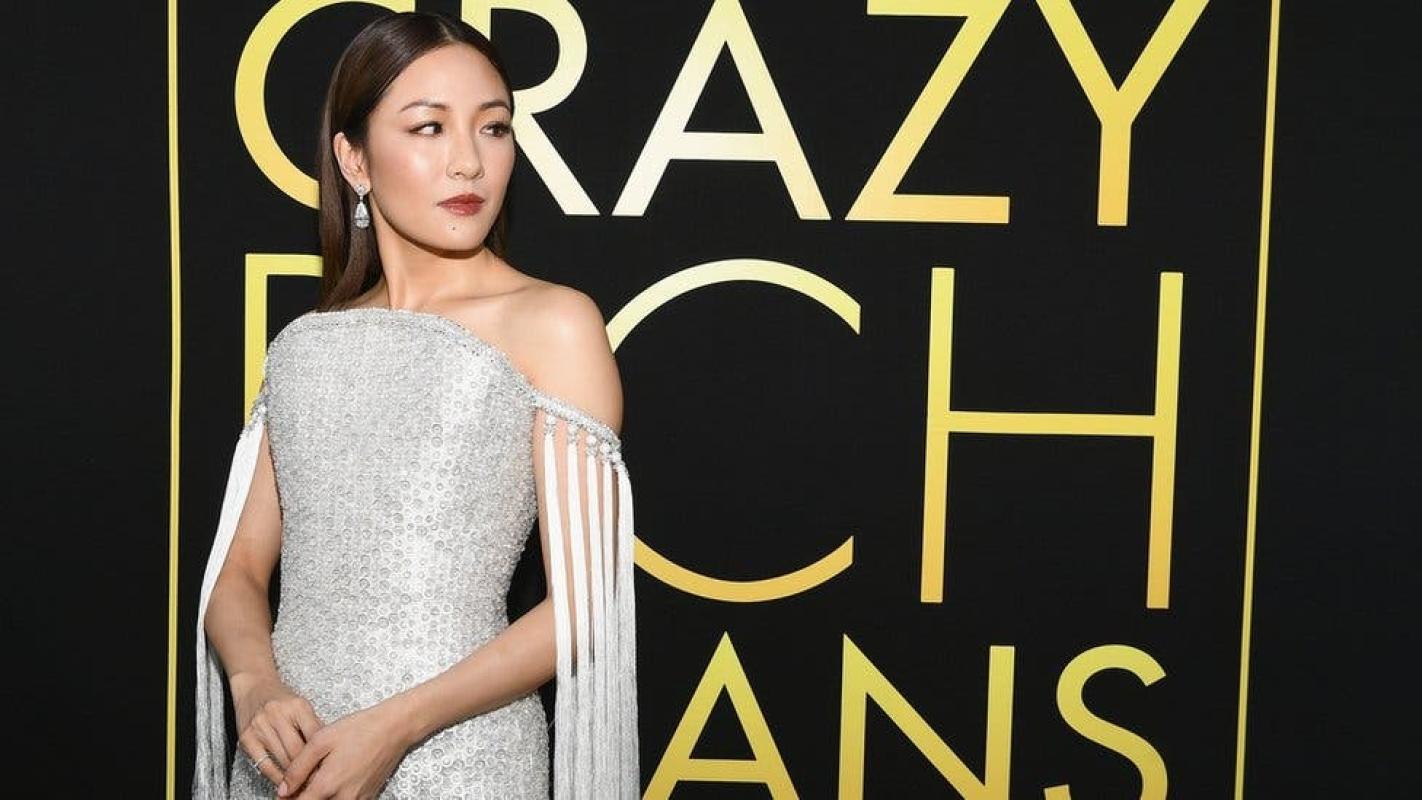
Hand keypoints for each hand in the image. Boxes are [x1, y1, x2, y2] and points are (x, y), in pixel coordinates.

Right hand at [230, 672, 322, 788]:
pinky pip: (264, 764)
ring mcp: (261, 726)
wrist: (254, 685)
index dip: (323, 757)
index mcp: (298, 706)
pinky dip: (275, 776)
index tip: (329, 771)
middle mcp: (278, 715)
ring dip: (293, 778)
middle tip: (317, 784)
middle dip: (309, 771)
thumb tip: (328, 752)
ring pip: (282, 760)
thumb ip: (313, 726)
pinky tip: (283, 782)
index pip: (315, 737)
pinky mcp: (247, 738)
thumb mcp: (302, 706)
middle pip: (298, 751)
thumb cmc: (281, 698)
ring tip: (303, 787)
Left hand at [277, 701, 414, 798]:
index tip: (285, 791)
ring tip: (320, 778)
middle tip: (301, 782)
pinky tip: (336, 780)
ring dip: (321, 797)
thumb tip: (282, 790)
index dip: (287, 799)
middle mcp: (344, 798)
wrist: (394, 728)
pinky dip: (336, 796)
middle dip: (304, 797)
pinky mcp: (369, 797)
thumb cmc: (358, 729)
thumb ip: (298, 767)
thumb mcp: (321, 740)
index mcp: (327, 785)